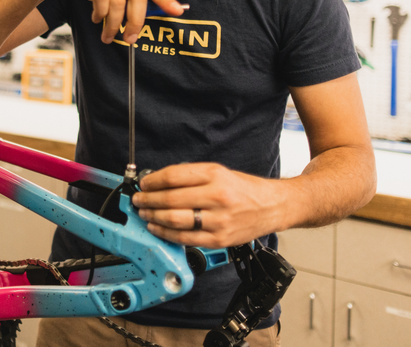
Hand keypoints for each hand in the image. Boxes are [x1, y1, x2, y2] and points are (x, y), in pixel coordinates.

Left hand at [132, 163, 288, 247]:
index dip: (153, 181)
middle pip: (171, 199)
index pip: (174, 176)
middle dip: (148, 200)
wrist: (272, 207)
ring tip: (144, 213)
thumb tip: (159, 182)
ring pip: (175, 220)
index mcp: (215, 175)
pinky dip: (166, 233)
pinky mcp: (219, 239)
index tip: (143, 183)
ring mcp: (218, 220)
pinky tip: (157, 228)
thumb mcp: (219, 172)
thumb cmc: (244, 189)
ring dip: (153, 217)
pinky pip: (185, 238)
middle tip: (138, 200)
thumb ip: (191, 177)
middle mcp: (217, 196)